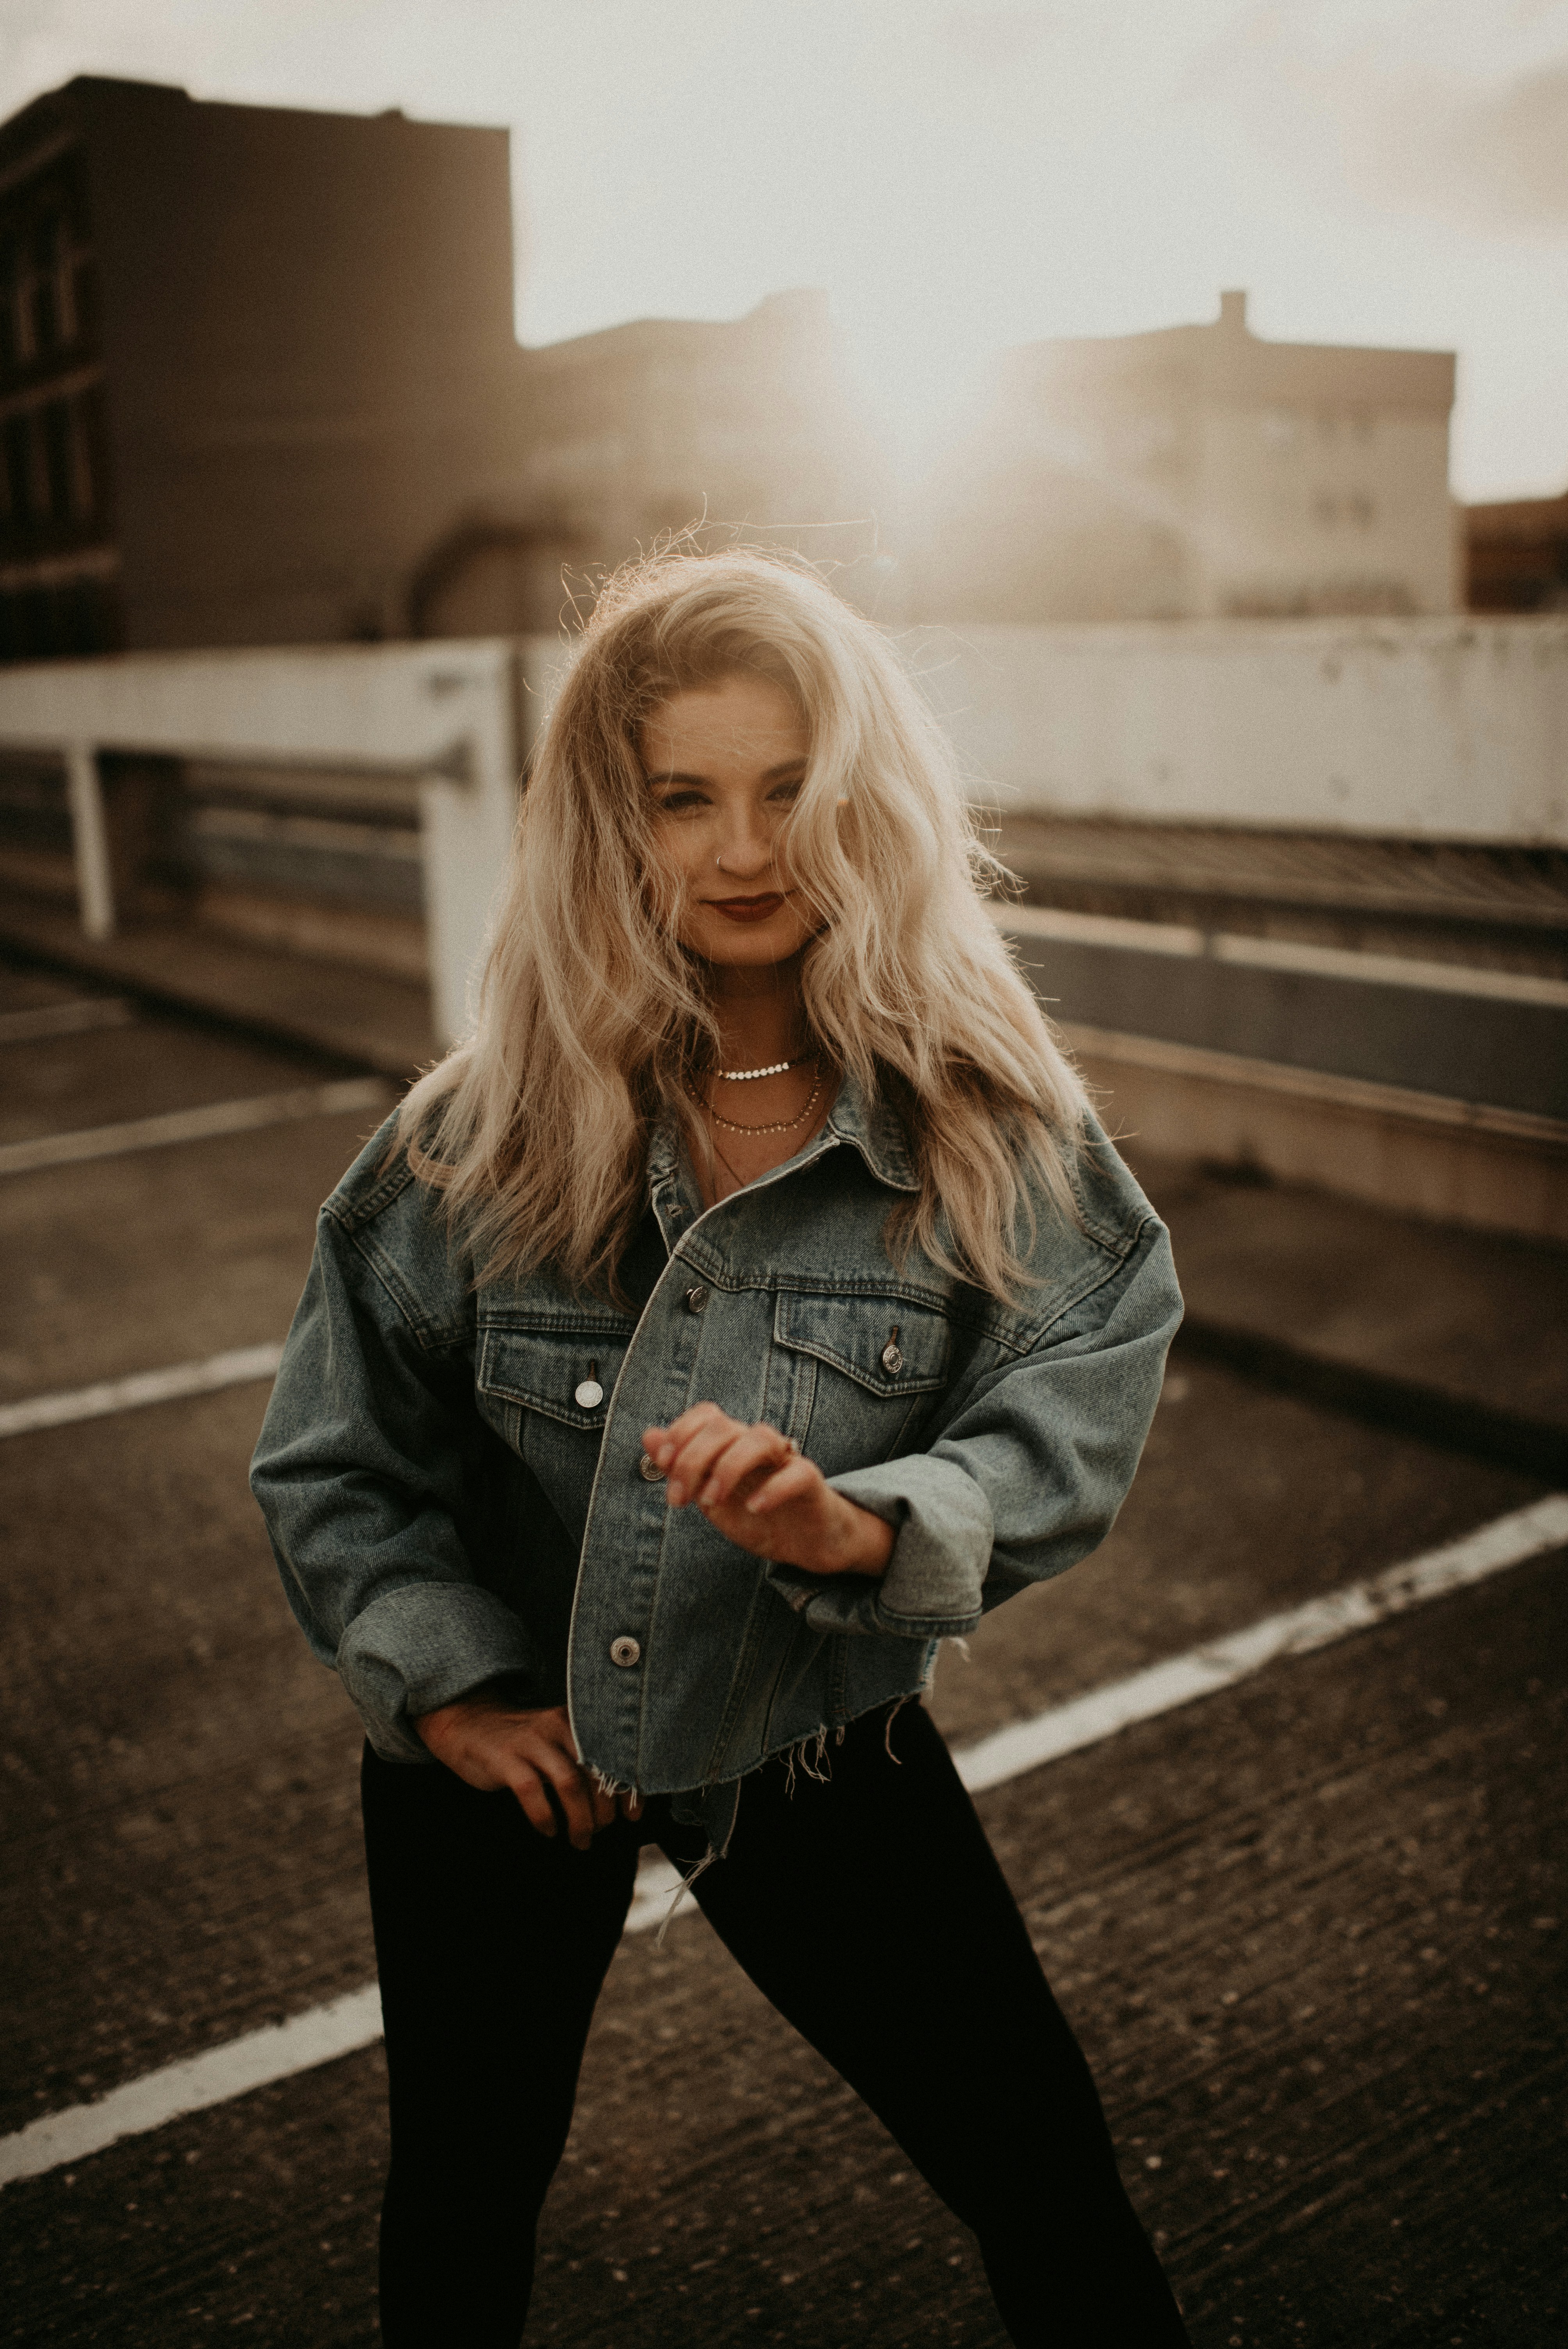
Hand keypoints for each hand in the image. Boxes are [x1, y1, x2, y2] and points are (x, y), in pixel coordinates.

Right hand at [412, 1693, 639, 1849]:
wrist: (469, 1723)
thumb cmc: (522, 1743)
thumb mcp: (557, 1743)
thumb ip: (584, 1762)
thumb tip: (619, 1800)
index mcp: (576, 1723)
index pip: (614, 1758)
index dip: (628, 1790)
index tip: (633, 1816)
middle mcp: (558, 1727)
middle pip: (594, 1774)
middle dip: (603, 1812)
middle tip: (598, 1832)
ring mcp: (531, 1742)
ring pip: (569, 1784)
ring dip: (580, 1820)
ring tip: (580, 1840)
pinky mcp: (506, 1759)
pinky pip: (531, 1792)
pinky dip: (545, 1817)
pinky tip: (548, 1830)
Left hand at [642, 1404, 894, 1579]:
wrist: (806, 1543)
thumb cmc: (757, 1516)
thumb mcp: (710, 1496)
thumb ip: (681, 1467)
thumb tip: (649, 1435)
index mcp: (734, 1444)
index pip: (707, 1415)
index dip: (680, 1432)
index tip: (662, 1464)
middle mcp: (758, 1445)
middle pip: (724, 1427)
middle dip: (692, 1460)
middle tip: (679, 1499)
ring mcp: (786, 1461)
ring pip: (760, 1438)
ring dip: (728, 1467)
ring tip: (712, 1501)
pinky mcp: (810, 1482)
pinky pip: (796, 1473)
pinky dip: (772, 1488)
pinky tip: (754, 1508)